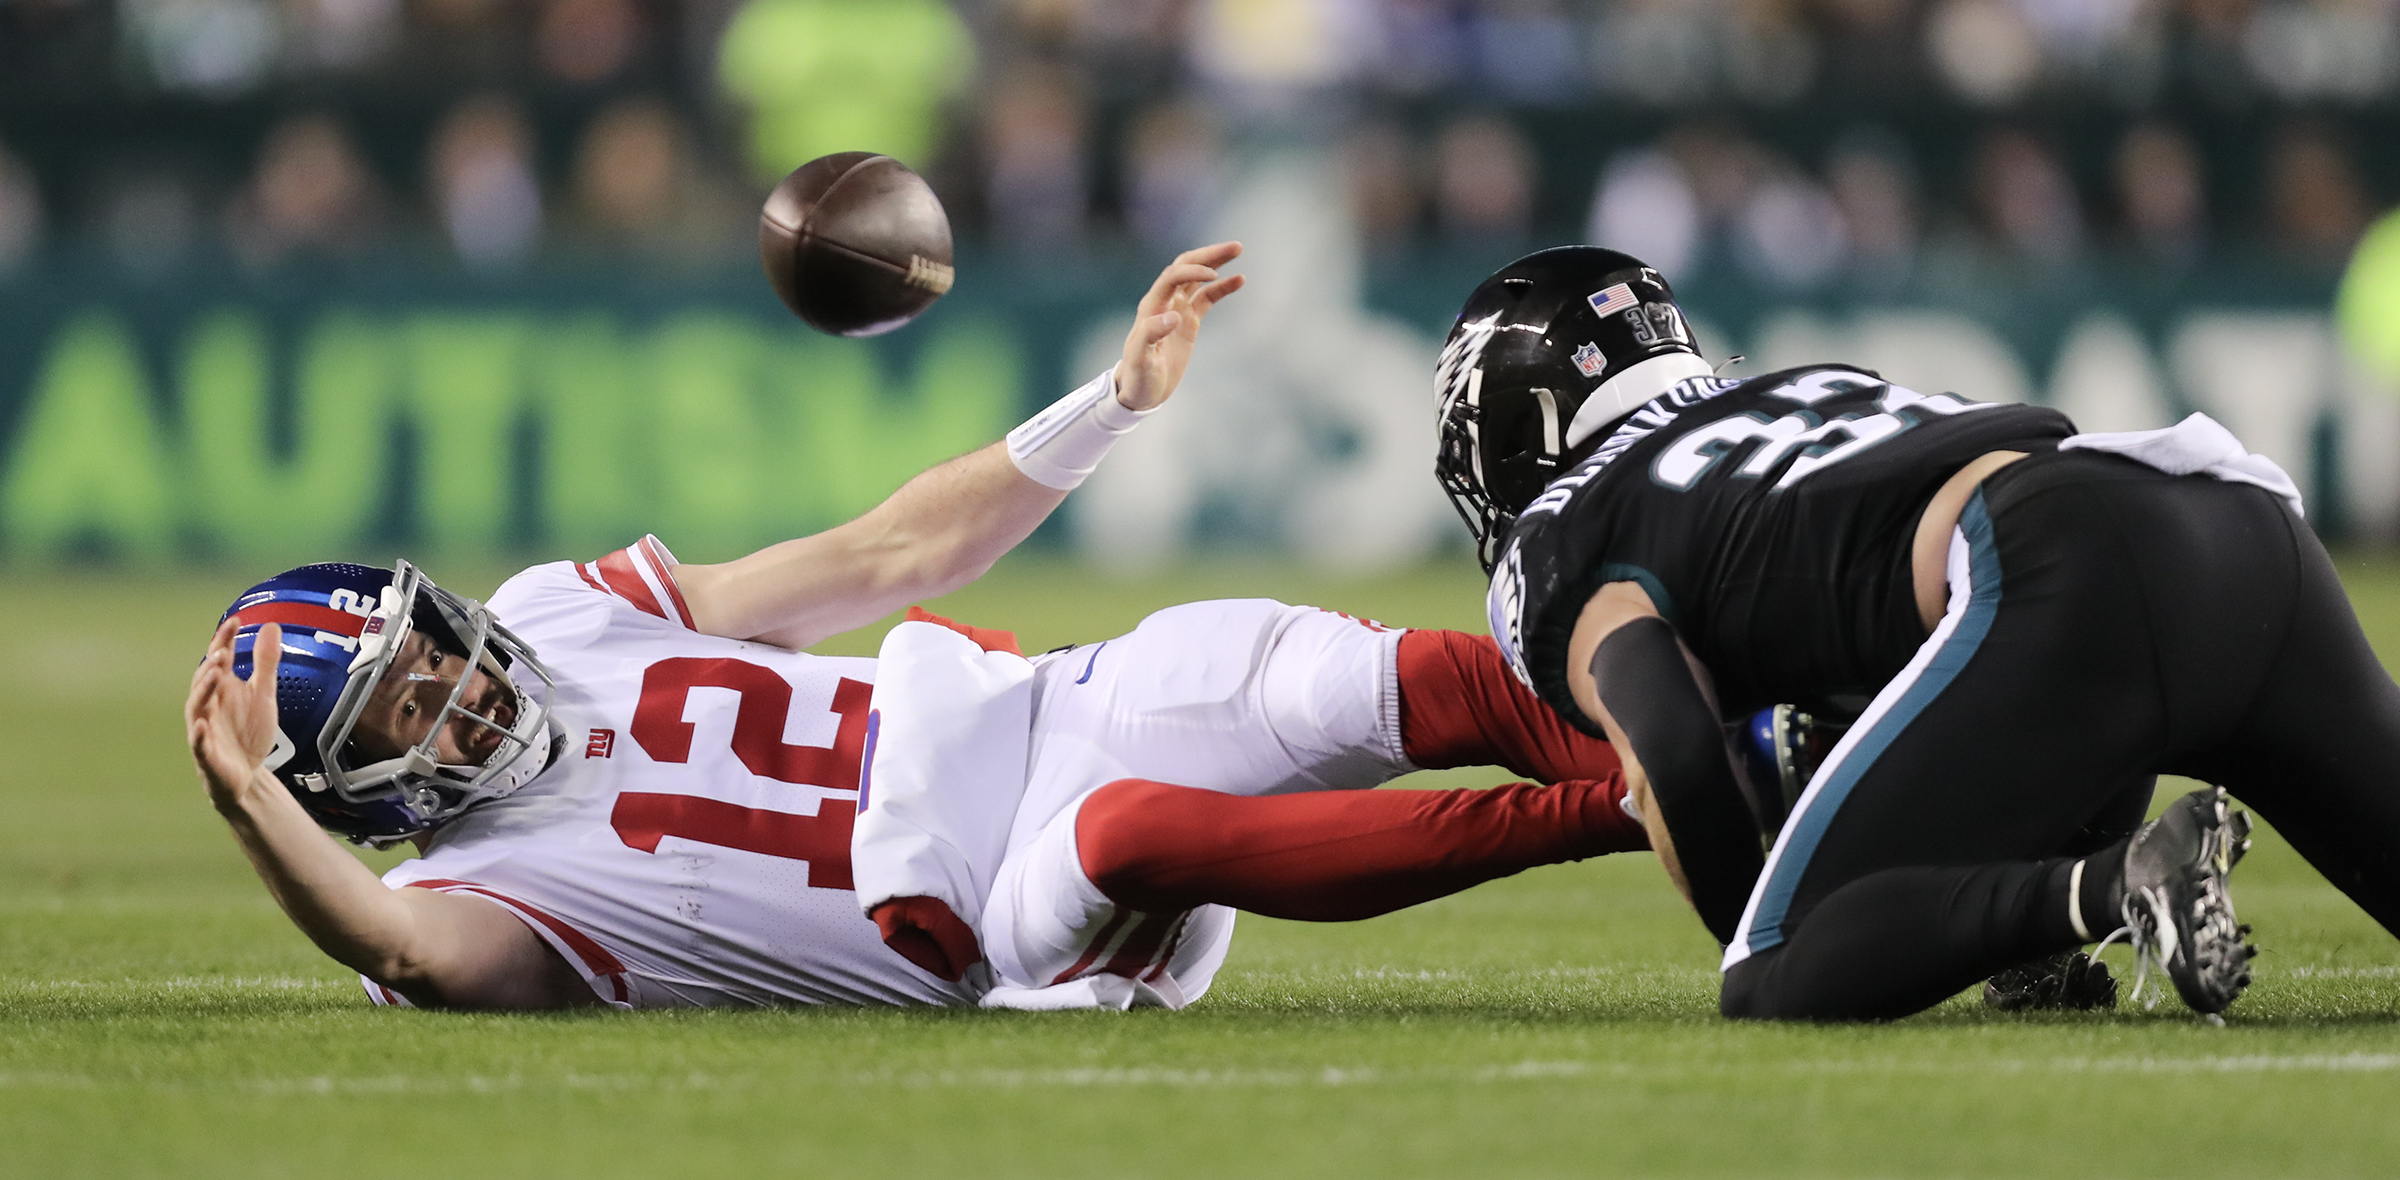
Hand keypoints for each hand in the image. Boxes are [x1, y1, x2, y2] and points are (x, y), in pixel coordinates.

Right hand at [187, 618, 284, 814]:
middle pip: (205, 680)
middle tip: (222, 649)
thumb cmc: (250, 732)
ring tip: (214, 675)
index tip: (235, 621)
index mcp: (221, 688)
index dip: (224, 640)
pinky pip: (198, 743)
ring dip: (203, 690)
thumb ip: (265, 662)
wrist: (247, 774)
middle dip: (212, 664)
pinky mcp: (206, 753)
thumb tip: (271, 625)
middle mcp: (208, 704)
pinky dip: (198, 734)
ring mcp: (204, 728)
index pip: (219, 658)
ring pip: (197, 706)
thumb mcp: (263, 694)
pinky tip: (200, 725)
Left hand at [1113, 241, 1244, 411]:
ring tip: (1238, 251)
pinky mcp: (1189, 321)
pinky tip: (1239, 279)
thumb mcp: (1141, 359)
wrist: (1141, 392)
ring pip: (1198, 279)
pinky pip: (1207, 298)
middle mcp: (1164, 302)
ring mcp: (1177, 310)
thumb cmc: (1137, 376)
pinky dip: (1222, 288)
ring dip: (1216, 263)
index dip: (1192, 271)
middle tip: (1236, 247)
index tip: (1213, 275)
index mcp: (1151, 307)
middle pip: (1186, 268)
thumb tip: (1173, 316)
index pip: (1173, 277)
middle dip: (1209, 255)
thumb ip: (1151, 335)